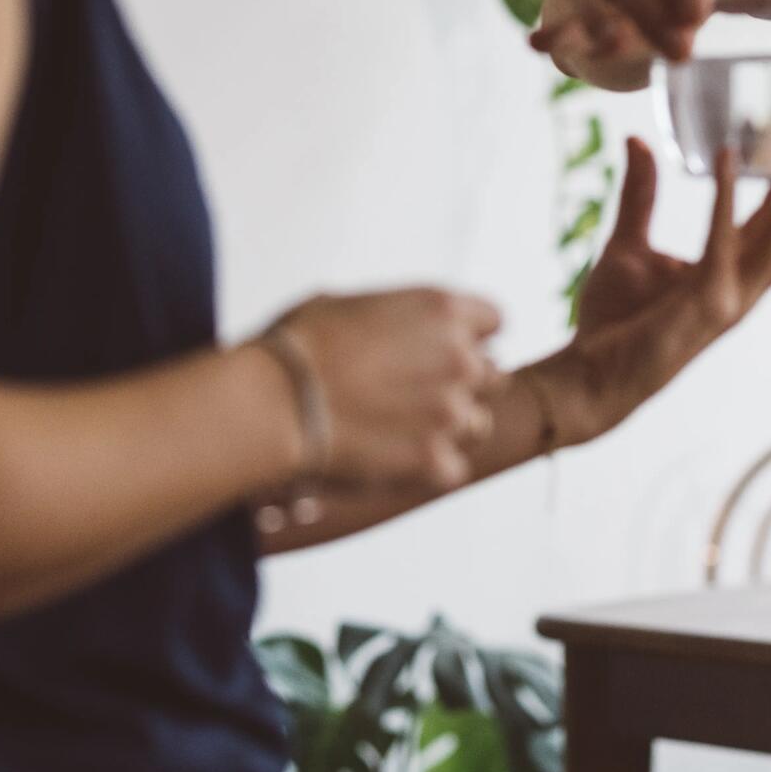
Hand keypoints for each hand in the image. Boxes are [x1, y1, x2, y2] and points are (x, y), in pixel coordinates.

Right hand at [267, 289, 501, 491]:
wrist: (275, 401)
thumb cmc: (299, 345)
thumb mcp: (349, 303)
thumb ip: (392, 315)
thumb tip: (387, 326)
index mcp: (442, 309)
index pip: (495, 321)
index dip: (471, 337)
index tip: (442, 350)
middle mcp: (460, 357)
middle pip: (493, 374)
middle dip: (462, 383)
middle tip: (416, 394)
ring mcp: (452, 411)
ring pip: (477, 424)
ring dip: (448, 428)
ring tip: (398, 429)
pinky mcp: (435, 460)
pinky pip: (452, 468)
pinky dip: (427, 469)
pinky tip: (389, 458)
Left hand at [549, 133, 770, 443]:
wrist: (589, 377)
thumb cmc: (613, 320)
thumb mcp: (628, 244)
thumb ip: (640, 194)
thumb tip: (637, 140)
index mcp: (733, 270)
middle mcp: (745, 285)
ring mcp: (731, 296)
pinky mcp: (705, 302)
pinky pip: (722, 240)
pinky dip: (724, 195)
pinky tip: (727, 155)